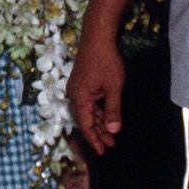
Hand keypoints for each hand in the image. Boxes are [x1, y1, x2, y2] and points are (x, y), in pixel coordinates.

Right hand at [67, 32, 125, 155]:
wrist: (97, 36)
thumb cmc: (106, 61)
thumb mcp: (113, 88)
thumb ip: (113, 110)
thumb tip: (113, 130)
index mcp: (79, 98)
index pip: (85, 125)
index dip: (94, 139)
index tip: (103, 152)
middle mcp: (74, 95)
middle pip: (86, 119)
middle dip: (98, 133)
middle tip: (111, 145)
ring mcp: (77, 88)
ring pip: (88, 111)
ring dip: (100, 122)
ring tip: (112, 134)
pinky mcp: (82, 83)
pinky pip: (89, 102)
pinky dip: (99, 111)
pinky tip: (107, 117)